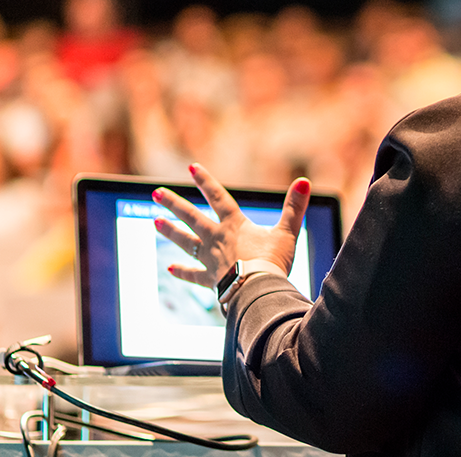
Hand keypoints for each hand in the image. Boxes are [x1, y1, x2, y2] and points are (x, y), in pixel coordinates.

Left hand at [152, 163, 311, 287]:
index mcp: (235, 225)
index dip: (205, 181)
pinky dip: (183, 272)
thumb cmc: (272, 261)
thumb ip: (294, 207)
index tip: (191, 167)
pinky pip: (194, 275)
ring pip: (186, 242)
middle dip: (174, 204)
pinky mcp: (211, 280)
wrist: (257, 292)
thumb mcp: (287, 232)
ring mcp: (211, 260)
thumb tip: (304, 181)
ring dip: (170, 232)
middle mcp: (217, 239)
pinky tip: (170, 269)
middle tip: (157, 193)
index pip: (218, 197)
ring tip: (156, 222)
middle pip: (192, 217)